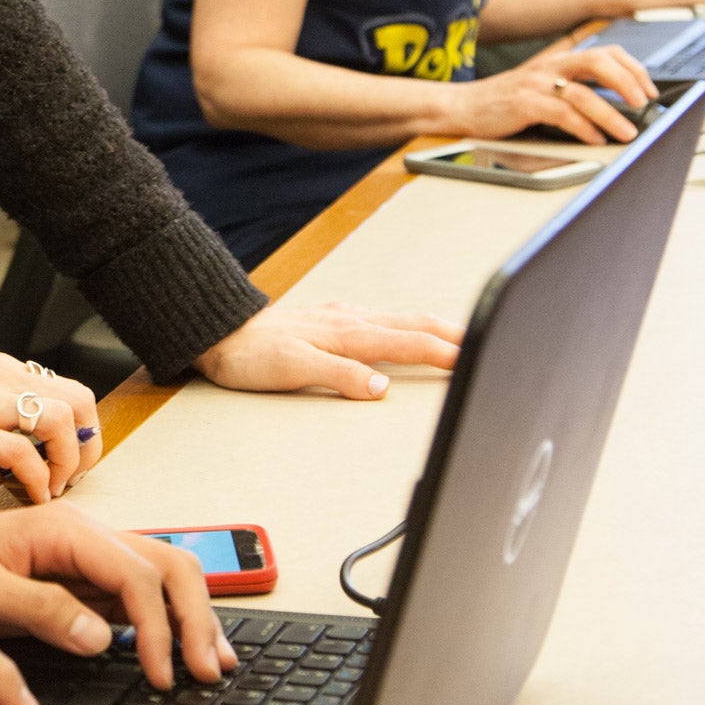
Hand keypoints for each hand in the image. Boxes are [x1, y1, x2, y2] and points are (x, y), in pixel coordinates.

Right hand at [0, 355, 100, 504]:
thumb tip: (4, 492)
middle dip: (87, 444)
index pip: (66, 390)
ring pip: (59, 419)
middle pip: (78, 399)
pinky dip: (36, 480)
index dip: (82, 430)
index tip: (74, 462)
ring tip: (52, 488)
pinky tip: (28, 495)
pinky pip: (20, 452)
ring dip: (67, 461)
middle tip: (73, 476)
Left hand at [194, 298, 462, 398]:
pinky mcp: (331, 321)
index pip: (409, 342)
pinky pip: (382, 320)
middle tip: (485, 342)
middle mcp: (349, 319)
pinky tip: (407, 332)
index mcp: (347, 332)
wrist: (219, 334)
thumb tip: (381, 387)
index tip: (475, 359)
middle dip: (452, 332)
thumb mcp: (293, 369)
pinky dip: (408, 326)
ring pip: (400, 319)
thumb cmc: (251, 355)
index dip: (445, 352)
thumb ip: (339, 376)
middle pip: (413, 323)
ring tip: (460, 337)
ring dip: (434, 327)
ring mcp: (341, 317)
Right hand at [438, 44, 654, 145]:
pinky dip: (583, 128)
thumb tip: (611, 110)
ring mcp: (536, 85)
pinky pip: (562, 114)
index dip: (633, 68)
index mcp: (557, 62)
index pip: (605, 53)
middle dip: (628, 82)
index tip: (649, 89)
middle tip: (644, 104)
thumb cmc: (501, 104)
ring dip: (611, 114)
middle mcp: (550, 68)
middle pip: (599, 62)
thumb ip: (570, 93)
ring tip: (626, 132)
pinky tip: (594, 139)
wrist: (460, 107)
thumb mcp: (540, 90)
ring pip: (584, 93)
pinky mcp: (523, 104)